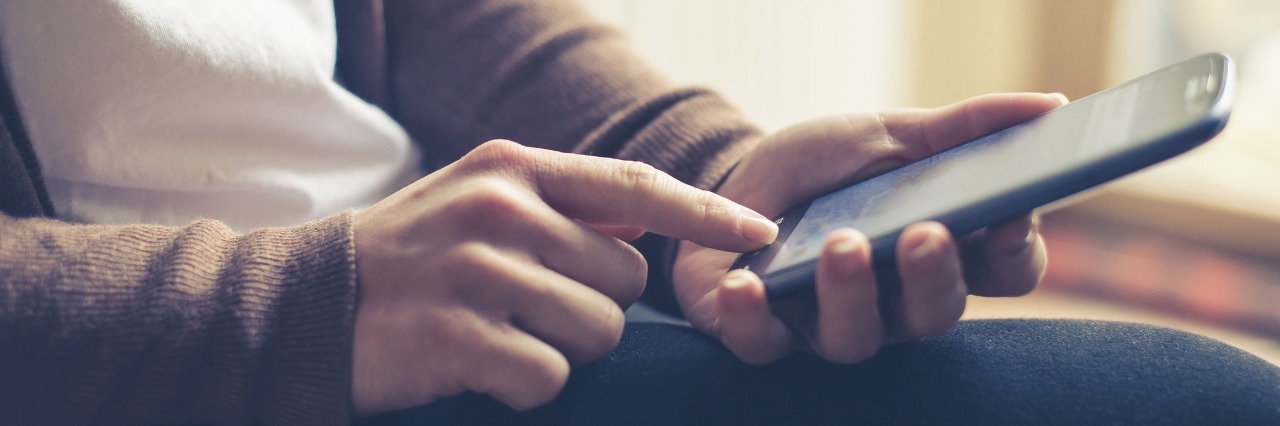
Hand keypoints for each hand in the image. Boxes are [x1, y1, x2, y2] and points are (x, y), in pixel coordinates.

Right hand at [349, 140, 776, 413]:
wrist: (305, 305)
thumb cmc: (410, 257)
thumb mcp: (478, 201)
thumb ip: (560, 207)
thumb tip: (645, 230)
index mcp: (513, 169)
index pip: (635, 186)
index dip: (704, 213)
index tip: (761, 232)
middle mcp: (502, 211)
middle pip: (623, 280)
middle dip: (592, 306)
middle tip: (524, 307)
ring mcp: (478, 273)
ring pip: (597, 333)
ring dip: (559, 348)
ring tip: (496, 332)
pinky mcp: (457, 338)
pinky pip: (549, 377)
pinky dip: (524, 385)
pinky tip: (476, 365)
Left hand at [674, 93, 1066, 364]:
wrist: (736, 182)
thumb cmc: (825, 168)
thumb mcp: (888, 134)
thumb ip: (964, 126)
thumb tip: (1052, 105)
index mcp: (942, 255)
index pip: (1004, 271)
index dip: (1014, 249)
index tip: (1009, 211)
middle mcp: (896, 303)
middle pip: (936, 312)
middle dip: (933, 275)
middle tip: (923, 233)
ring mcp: (829, 325)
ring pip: (855, 338)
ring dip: (849, 291)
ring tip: (841, 243)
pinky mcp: (762, 334)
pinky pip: (761, 342)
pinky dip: (752, 316)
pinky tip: (744, 282)